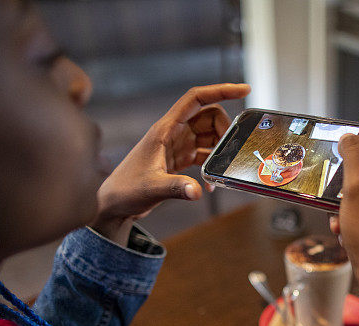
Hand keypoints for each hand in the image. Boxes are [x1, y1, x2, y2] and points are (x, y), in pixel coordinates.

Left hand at [91, 83, 250, 243]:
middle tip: (231, 153)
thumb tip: (197, 191)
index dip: (220, 90)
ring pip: (209, 135)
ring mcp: (177, 145)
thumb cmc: (126, 190)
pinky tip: (211, 185)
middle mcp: (173, 132)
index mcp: (165, 129)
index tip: (244, 89)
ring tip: (223, 168)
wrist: (114, 204)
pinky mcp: (179, 159)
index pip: (196, 98)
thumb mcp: (151, 188)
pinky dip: (213, 165)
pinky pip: (204, 153)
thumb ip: (176, 188)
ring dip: (221, 149)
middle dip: (225, 130)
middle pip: (208, 116)